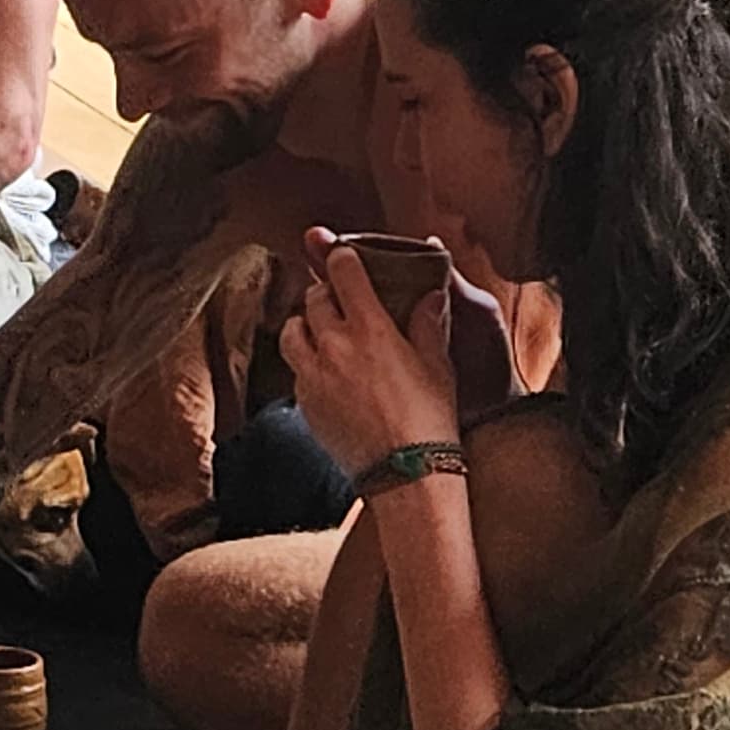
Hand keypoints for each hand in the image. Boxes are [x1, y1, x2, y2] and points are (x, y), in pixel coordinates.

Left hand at [282, 232, 459, 471]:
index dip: (340, 257)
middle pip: (313, 299)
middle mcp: (334, 346)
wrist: (405, 475)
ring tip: (322, 334)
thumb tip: (431, 295)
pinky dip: (305, 365)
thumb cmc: (429, 419)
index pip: (343, 272)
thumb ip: (428, 323)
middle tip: (339, 300)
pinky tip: (326, 374)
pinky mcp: (304, 404)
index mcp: (370, 329)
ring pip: (291, 332)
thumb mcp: (438, 365)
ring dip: (305, 326)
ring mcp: (314, 376)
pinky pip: (295, 372)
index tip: (343, 255)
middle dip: (325, 293)